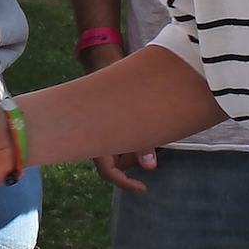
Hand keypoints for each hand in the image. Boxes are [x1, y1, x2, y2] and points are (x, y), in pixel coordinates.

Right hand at [71, 41, 151, 187]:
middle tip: (153, 156)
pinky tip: (145, 130)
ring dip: (135, 150)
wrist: (102, 62)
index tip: (143, 187)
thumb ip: (142, 140)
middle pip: (116, 164)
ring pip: (118, 151)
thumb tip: (151, 166)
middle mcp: (96, 139)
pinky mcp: (107, 123)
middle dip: (134, 164)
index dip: (125, 183)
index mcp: (95, 140)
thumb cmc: (113, 84)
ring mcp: (100, 131)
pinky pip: (119, 139)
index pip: (108, 171)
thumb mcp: (133, 112)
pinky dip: (133, 140)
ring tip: (152, 138)